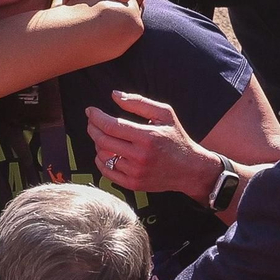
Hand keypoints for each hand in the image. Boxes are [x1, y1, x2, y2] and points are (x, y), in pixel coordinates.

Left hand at [86, 92, 217, 201]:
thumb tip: (114, 95)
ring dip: (97, 143)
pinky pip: (107, 172)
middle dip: (93, 128)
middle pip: (103, 140)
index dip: (96, 116)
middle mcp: (140, 156)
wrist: (189, 169)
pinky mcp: (133, 184)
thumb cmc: (176, 138)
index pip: (111, 125)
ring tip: (102, 135)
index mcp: (147, 136)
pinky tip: (105, 152)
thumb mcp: (164, 114)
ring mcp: (135, 172)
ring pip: (103, 156)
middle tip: (92, 121)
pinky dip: (101, 160)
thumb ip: (138, 102)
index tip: (90, 110)